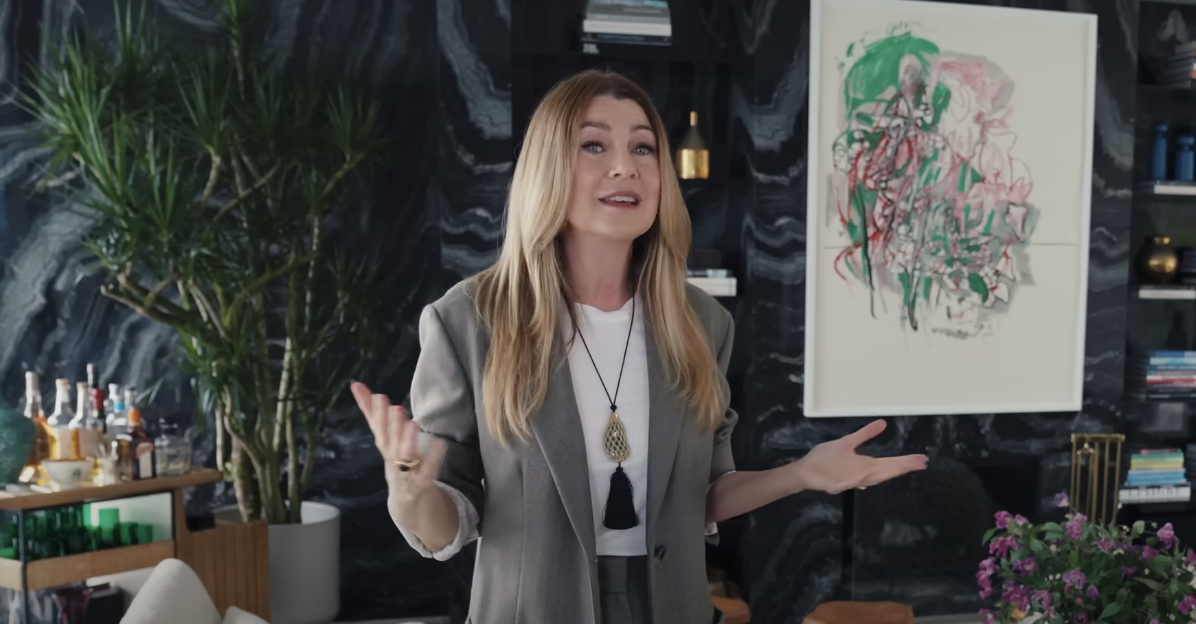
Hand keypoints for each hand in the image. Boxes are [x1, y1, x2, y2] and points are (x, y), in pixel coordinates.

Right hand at [350, 381, 446, 503]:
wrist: (407, 504)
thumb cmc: (396, 462)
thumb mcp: (385, 438)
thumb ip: (372, 412)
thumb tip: (356, 384)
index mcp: (384, 446)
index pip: (378, 429)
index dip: (377, 414)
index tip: (378, 396)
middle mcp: (391, 459)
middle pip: (389, 442)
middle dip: (390, 425)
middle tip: (394, 407)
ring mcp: (405, 473)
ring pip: (404, 457)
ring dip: (407, 441)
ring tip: (412, 423)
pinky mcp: (421, 484)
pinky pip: (427, 472)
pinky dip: (433, 459)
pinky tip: (441, 444)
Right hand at [792, 419, 927, 494]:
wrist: (806, 475)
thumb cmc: (825, 457)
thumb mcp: (845, 442)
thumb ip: (865, 433)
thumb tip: (883, 423)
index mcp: (867, 467)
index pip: (893, 464)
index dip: (908, 462)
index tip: (922, 460)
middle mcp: (866, 478)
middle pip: (890, 473)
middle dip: (905, 468)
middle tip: (921, 464)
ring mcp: (857, 484)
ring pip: (880, 478)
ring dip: (893, 473)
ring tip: (904, 469)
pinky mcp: (847, 485)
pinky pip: (868, 482)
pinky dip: (876, 478)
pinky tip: (874, 478)